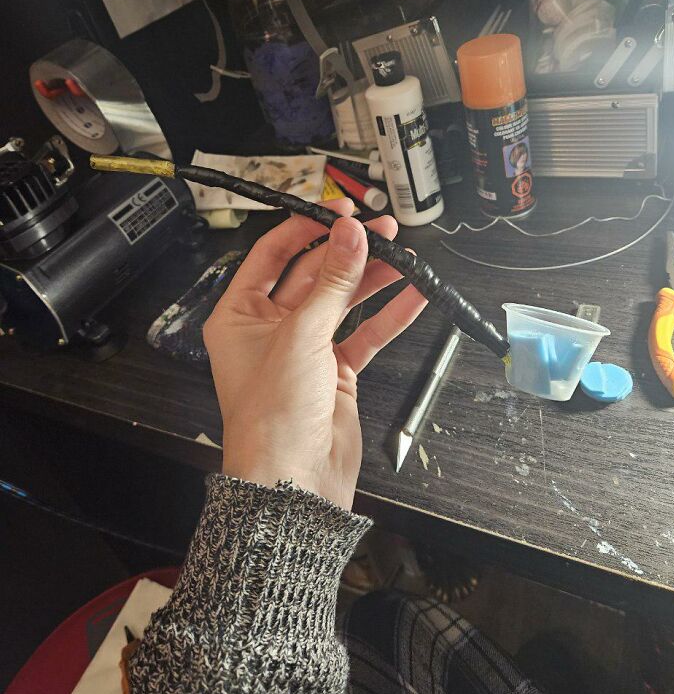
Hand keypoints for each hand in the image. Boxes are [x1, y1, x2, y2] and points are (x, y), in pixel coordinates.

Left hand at [204, 198, 426, 509]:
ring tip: (403, 256)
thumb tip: (351, 235)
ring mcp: (305, 350)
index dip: (304, 229)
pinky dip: (388, 316)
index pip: (271, 255)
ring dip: (372, 279)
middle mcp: (270, 329)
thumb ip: (332, 283)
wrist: (293, 482)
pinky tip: (412, 296)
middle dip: (348, 252)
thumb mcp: (300, 336)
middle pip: (313, 275)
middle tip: (382, 230)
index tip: (338, 211)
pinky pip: (364, 335)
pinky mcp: (335, 372)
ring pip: (343, 303)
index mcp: (240, 315)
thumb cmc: (272, 416)